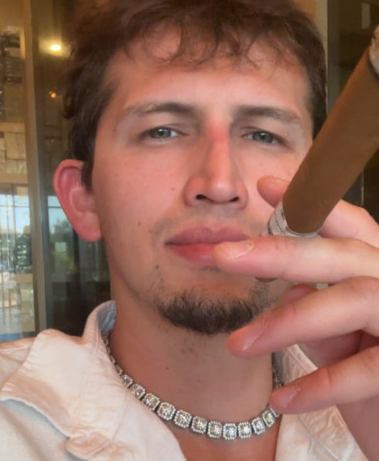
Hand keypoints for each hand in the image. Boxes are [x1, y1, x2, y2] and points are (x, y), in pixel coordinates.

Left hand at [213, 176, 378, 458]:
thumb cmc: (366, 370)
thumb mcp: (335, 332)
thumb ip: (312, 302)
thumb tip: (282, 282)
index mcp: (376, 268)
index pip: (348, 225)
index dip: (309, 204)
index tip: (264, 186)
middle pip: (341, 255)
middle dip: (280, 252)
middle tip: (223, 256)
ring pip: (351, 301)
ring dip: (287, 322)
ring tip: (237, 344)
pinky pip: (365, 371)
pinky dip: (318, 385)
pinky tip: (281, 400)